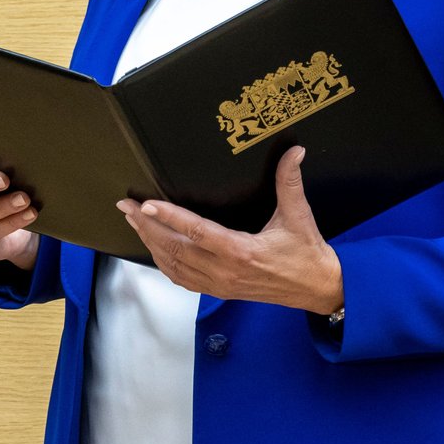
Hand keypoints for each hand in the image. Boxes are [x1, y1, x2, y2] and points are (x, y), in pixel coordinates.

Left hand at [118, 146, 343, 314]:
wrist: (317, 289)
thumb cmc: (307, 253)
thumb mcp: (299, 216)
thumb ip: (290, 182)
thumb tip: (295, 151)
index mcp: (241, 252)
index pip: (196, 231)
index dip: (169, 216)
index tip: (146, 203)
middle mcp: (225, 271)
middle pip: (175, 248)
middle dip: (147, 226)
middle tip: (126, 207)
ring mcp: (219, 284)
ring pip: (173, 265)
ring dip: (150, 243)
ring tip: (133, 222)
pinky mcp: (219, 291)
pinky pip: (182, 278)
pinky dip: (163, 262)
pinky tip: (153, 248)